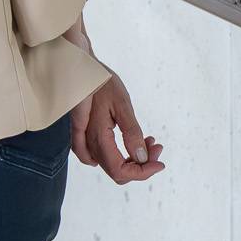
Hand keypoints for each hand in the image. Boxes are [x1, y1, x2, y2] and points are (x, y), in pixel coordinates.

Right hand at [68, 61, 164, 183]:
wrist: (81, 67)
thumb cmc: (101, 81)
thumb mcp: (122, 104)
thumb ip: (131, 133)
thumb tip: (142, 159)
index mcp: (97, 137)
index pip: (120, 171)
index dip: (142, 173)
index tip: (160, 162)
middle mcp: (88, 143)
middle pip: (116, 171)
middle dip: (141, 165)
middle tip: (155, 146)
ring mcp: (84, 139)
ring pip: (109, 164)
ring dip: (131, 160)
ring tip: (148, 141)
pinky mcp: (84, 134)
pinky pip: (99, 156)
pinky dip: (117, 156)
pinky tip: (127, 144)